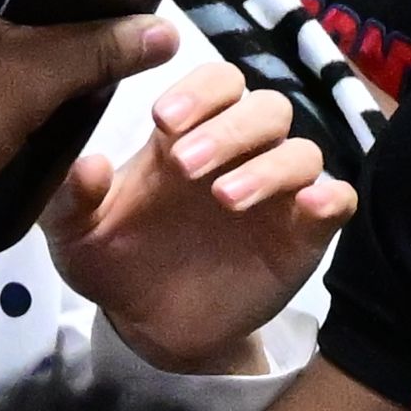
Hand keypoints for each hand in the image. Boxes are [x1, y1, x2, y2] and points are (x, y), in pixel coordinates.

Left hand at [48, 54, 353, 374]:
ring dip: (268, 166)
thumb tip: (88, 164)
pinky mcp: (303, 237)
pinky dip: (329, 196)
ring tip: (224, 198)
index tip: (162, 121)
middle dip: (228, 129)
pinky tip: (307, 207)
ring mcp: (276, 196)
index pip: (216, 83)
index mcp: (187, 137)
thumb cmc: (115, 263)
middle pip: (265, 107)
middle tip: (185, 166)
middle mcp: (239, 155)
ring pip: (301, 151)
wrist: (148, 327)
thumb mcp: (76, 235)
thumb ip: (73, 198)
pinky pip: (337, 200)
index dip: (198, 92)